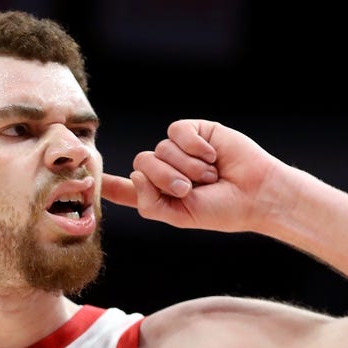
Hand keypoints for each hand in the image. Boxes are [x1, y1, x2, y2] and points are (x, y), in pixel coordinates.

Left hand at [101, 120, 281, 232]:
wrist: (256, 193)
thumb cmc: (222, 209)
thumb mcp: (179, 216)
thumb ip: (149, 204)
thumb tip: (136, 173)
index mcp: (160, 194)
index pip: (128, 189)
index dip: (109, 185)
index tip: (90, 181)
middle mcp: (166, 170)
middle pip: (141, 164)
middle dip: (166, 178)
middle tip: (192, 188)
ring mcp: (179, 150)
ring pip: (160, 150)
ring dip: (187, 166)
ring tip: (210, 175)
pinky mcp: (195, 131)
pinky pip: (177, 132)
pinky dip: (194, 146)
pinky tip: (212, 155)